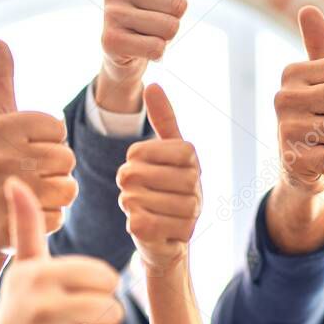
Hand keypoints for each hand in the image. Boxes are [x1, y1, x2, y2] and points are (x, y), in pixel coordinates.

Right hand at [0, 39, 77, 252]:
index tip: (26, 149)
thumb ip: (0, 82)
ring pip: (67, 189)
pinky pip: (59, 218)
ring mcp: (3, 192)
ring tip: (33, 193)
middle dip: (56, 169)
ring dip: (57, 194)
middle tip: (30, 174)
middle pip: (66, 159)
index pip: (57, 129)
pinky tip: (29, 214)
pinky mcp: (10, 225)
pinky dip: (50, 219)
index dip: (49, 141)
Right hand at [0, 177, 123, 323]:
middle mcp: (40, 307)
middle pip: (112, 311)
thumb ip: (26, 225)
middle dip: (102, 319)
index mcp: (41, 275)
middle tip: (77, 323)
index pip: (107, 278)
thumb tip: (14, 181)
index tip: (78, 294)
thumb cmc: (20, 307)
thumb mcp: (24, 267)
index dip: (100, 288)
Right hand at [97, 0, 187, 111]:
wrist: (121, 52)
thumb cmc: (144, 10)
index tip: (159, 4)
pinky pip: (157, 48)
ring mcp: (109, 13)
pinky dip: (158, 54)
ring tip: (148, 35)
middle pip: (178, 6)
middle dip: (175, 21)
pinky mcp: (110, 42)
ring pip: (170, 28)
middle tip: (155, 24)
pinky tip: (142, 50)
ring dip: (166, 38)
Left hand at [117, 84, 200, 269]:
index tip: (137, 163)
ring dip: (130, 203)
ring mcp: (191, 210)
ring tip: (142, 205)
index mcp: (190, 157)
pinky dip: (133, 222)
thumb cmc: (162, 189)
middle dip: (127, 183)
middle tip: (136, 189)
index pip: (142, 151)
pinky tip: (144, 223)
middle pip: (136, 176)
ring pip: (135, 200)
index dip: (132, 159)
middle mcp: (196, 182)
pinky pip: (139, 223)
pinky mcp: (181, 235)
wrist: (169, 238)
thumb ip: (162, 119)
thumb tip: (152, 85)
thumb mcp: (163, 152)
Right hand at [274, 6, 323, 196]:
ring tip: (323, 141)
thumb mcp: (318, 80)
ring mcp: (286, 131)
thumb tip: (308, 8)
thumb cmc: (314, 116)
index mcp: (291, 73)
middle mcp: (282, 98)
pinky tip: (317, 159)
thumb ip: (317, 46)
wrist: (296, 166)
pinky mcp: (294, 161)